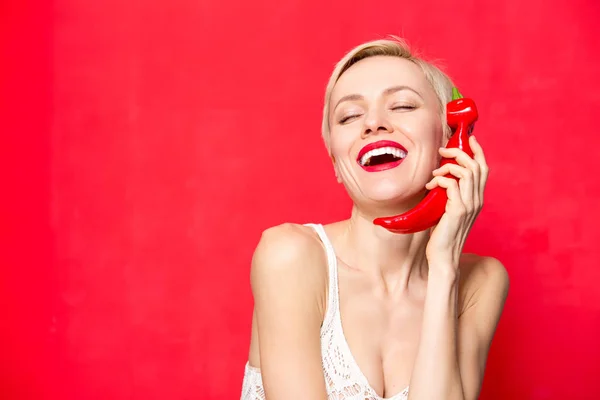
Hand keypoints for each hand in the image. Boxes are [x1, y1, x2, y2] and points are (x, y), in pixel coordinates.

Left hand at [424, 136, 488, 272]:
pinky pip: (451, 185)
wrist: (443, 256)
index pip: (484, 169)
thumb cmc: (443, 234)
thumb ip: (451, 195)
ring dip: (447, 167)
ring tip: (434, 174)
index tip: (470, 139)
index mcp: (477, 199)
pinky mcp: (457, 210)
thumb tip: (441, 179)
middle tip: (443, 150)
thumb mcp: (449, 210)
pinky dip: (440, 180)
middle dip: (459, 152)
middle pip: (476, 166)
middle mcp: (477, 200)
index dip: (478, 152)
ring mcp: (469, 205)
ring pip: (465, 172)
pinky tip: (431, 185)